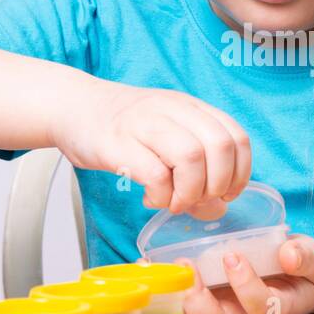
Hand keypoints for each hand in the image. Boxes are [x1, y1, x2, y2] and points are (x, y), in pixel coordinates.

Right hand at [55, 77, 250, 216]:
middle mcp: (171, 110)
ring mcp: (144, 124)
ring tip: (176, 202)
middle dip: (218, 183)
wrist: (73, 107)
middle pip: (219, 145)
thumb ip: (197, 166)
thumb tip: (219, 206)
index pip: (235, 136)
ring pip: (191, 156)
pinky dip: (161, 195)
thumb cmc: (123, 128)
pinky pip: (155, 174)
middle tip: (201, 199)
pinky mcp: (118, 144)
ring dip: (191, 191)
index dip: (240, 171)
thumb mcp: (167, 134)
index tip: (228, 192)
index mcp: (189, 107)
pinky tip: (153, 199)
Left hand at [170, 234, 313, 313]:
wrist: (297, 279)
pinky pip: (182, 310)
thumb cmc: (304, 269)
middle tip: (187, 267)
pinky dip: (163, 292)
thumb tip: (288, 255)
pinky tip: (147, 267)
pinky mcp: (206, 306)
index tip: (233, 256)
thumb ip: (306, 257)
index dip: (245, 287)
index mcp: (278, 308)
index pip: (261, 307)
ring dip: (175, 301)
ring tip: (161, 270)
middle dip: (199, 303)